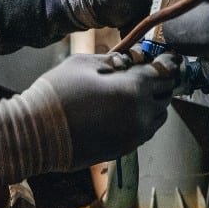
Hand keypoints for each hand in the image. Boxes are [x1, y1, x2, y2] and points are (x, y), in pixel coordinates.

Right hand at [0, 51, 179, 189]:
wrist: (38, 132)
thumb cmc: (58, 92)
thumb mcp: (84, 63)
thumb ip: (113, 60)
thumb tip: (130, 60)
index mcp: (133, 89)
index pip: (164, 73)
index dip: (169, 63)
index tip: (171, 57)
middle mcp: (141, 115)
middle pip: (166, 96)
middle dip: (161, 82)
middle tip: (152, 72)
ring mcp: (134, 136)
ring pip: (158, 117)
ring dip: (153, 103)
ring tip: (136, 92)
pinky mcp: (124, 150)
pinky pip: (144, 131)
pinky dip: (142, 119)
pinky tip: (123, 110)